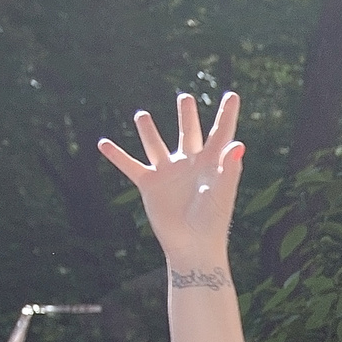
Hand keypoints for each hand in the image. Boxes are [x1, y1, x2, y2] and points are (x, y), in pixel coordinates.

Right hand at [98, 92, 244, 262]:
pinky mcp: (150, 184)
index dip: (227, 114)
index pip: (221, 133)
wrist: (193, 245)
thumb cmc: (213, 222)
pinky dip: (117, 155)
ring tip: (141, 115)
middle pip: (188, 132)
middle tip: (185, 98)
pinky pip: (130, 165)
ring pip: (156, 144)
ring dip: (148, 130)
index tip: (232, 95)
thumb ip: (230, 168)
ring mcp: (168, 172)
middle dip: (187, 115)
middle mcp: (190, 163)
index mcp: (212, 163)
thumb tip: (238, 144)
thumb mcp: (223, 193)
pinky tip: (103, 143)